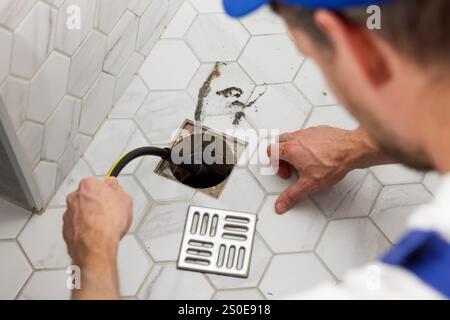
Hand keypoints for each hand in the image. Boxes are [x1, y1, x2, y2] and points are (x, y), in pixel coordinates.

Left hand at [64, 177, 131, 265]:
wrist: (96, 245)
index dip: (107, 192)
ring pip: (80, 212)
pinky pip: (76, 226)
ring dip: (90, 217)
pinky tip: (96, 234)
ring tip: (103, 226)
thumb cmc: (108, 223)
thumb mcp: (124, 199)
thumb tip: (114, 185)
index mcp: (87, 185)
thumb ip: (116, 188)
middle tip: (109, 213)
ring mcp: (68, 214)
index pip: (98, 183)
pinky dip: (84, 229)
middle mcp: (74, 197)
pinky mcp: (66, 229)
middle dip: (96, 204)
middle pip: (87, 197)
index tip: (111, 196)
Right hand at [268, 126, 389, 213]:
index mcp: (290, 149)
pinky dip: (306, 144)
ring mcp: (307, 132)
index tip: (285, 172)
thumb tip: (281, 203)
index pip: (270, 152)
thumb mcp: (309, 184)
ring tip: (304, 163)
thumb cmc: (334, 162)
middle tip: (291, 167)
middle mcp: (297, 138)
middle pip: (278, 142)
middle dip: (281, 156)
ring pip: (292, 138)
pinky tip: (316, 155)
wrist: (352, 150)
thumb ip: (292, 195)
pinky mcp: (318, 130)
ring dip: (293, 150)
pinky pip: (305, 135)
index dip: (274, 164)